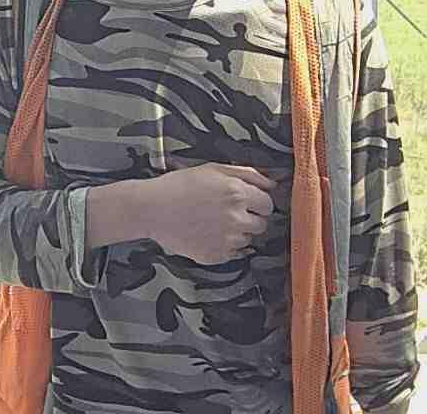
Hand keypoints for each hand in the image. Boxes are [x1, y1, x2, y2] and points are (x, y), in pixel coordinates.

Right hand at [146, 162, 274, 264]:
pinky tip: (210, 233)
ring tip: (216, 222)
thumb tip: (273, 184)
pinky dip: (227, 245)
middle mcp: (236, 218)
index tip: (247, 201)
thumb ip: (247, 174)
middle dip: (252, 217)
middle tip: (231, 211)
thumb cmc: (182, 184)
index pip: (268, 204)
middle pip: (262, 224)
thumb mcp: (214, 169)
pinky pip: (235, 253)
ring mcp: (227, 240)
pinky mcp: (216, 256)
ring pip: (249, 239)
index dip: (258, 201)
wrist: (153, 209)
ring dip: (239, 232)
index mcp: (237, 193)